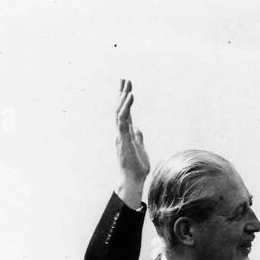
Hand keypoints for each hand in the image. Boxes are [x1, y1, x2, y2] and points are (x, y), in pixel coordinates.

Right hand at [115, 79, 149, 205]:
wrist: (133, 180)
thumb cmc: (137, 168)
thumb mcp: (140, 149)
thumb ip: (138, 138)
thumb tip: (138, 130)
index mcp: (126, 133)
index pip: (125, 113)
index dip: (125, 100)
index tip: (127, 88)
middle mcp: (121, 132)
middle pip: (120, 109)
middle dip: (121, 93)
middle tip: (124, 79)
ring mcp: (120, 135)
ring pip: (120, 111)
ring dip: (124, 97)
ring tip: (128, 84)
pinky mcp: (122, 138)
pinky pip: (123, 119)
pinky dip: (127, 106)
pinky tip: (131, 96)